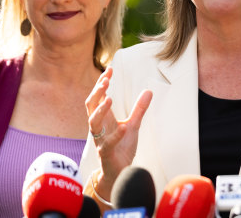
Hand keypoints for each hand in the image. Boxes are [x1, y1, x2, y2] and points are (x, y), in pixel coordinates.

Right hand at [85, 67, 151, 190]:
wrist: (120, 172)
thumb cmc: (122, 147)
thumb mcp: (133, 124)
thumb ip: (139, 109)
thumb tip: (149, 90)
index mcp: (104, 119)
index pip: (98, 97)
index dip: (102, 83)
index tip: (109, 69)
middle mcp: (99, 127)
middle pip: (91, 106)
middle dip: (96, 92)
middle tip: (106, 80)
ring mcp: (100, 140)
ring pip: (93, 123)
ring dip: (100, 110)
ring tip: (110, 99)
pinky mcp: (105, 153)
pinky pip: (107, 144)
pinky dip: (115, 135)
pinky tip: (123, 127)